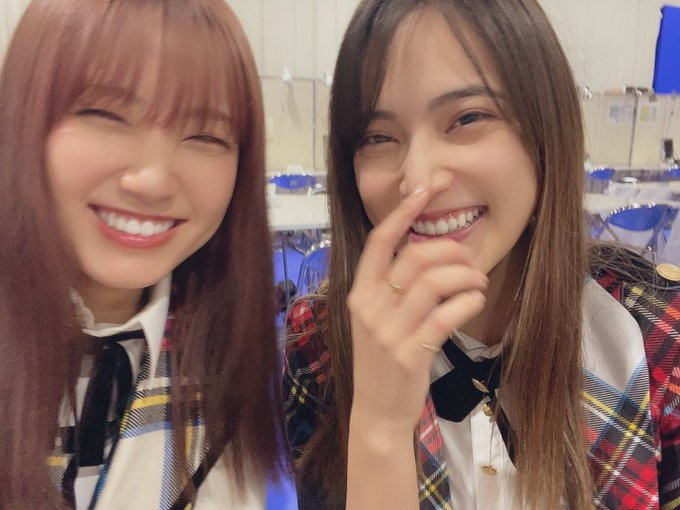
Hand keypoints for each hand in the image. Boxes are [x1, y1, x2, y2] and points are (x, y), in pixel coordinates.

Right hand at [347, 187, 487, 435]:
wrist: (376, 411)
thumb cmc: (381, 361)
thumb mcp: (376, 319)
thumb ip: (393, 287)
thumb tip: (432, 251)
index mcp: (359, 293)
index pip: (379, 241)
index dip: (403, 211)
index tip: (427, 187)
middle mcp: (370, 307)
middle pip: (416, 257)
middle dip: (453, 251)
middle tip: (471, 263)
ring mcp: (388, 331)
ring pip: (435, 282)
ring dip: (466, 276)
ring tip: (478, 284)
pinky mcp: (410, 354)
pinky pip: (448, 315)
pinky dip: (469, 302)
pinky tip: (475, 302)